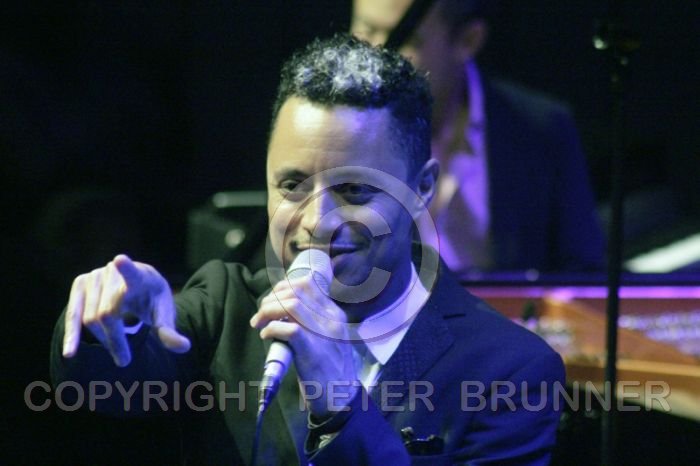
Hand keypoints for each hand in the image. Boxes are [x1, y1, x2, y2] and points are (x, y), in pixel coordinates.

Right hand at [62, 254, 190, 366]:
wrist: (137, 283)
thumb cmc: (151, 301)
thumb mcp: (163, 314)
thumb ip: (170, 332)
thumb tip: (185, 348)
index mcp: (140, 277)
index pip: (133, 272)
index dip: (127, 267)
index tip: (120, 259)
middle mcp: (114, 272)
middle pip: (107, 314)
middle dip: (115, 340)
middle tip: (125, 360)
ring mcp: (95, 276)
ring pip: (91, 318)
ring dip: (103, 338)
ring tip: (116, 345)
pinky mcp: (80, 284)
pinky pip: (73, 314)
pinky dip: (72, 334)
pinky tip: (70, 352)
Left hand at [250, 276, 358, 417]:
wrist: (342, 399)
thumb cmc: (330, 368)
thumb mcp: (328, 336)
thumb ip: (313, 320)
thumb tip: (282, 309)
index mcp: (334, 313)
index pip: (308, 283)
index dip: (283, 286)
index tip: (272, 299)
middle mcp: (331, 319)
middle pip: (297, 290)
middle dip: (272, 297)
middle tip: (261, 313)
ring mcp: (323, 334)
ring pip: (291, 305)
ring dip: (268, 310)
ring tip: (259, 323)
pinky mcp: (313, 351)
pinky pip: (288, 329)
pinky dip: (272, 329)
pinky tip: (266, 336)